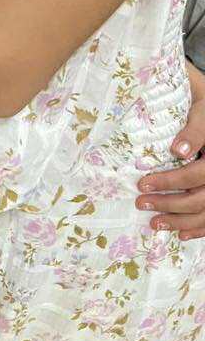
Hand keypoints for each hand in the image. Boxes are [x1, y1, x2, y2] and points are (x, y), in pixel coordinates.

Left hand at [136, 72, 204, 239]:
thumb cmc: (203, 106)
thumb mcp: (201, 110)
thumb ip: (193, 130)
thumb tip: (178, 150)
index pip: (197, 174)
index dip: (170, 181)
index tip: (142, 182)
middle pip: (201, 198)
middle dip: (170, 204)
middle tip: (141, 202)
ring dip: (181, 222)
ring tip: (155, 223)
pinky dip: (198, 230)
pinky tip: (181, 235)